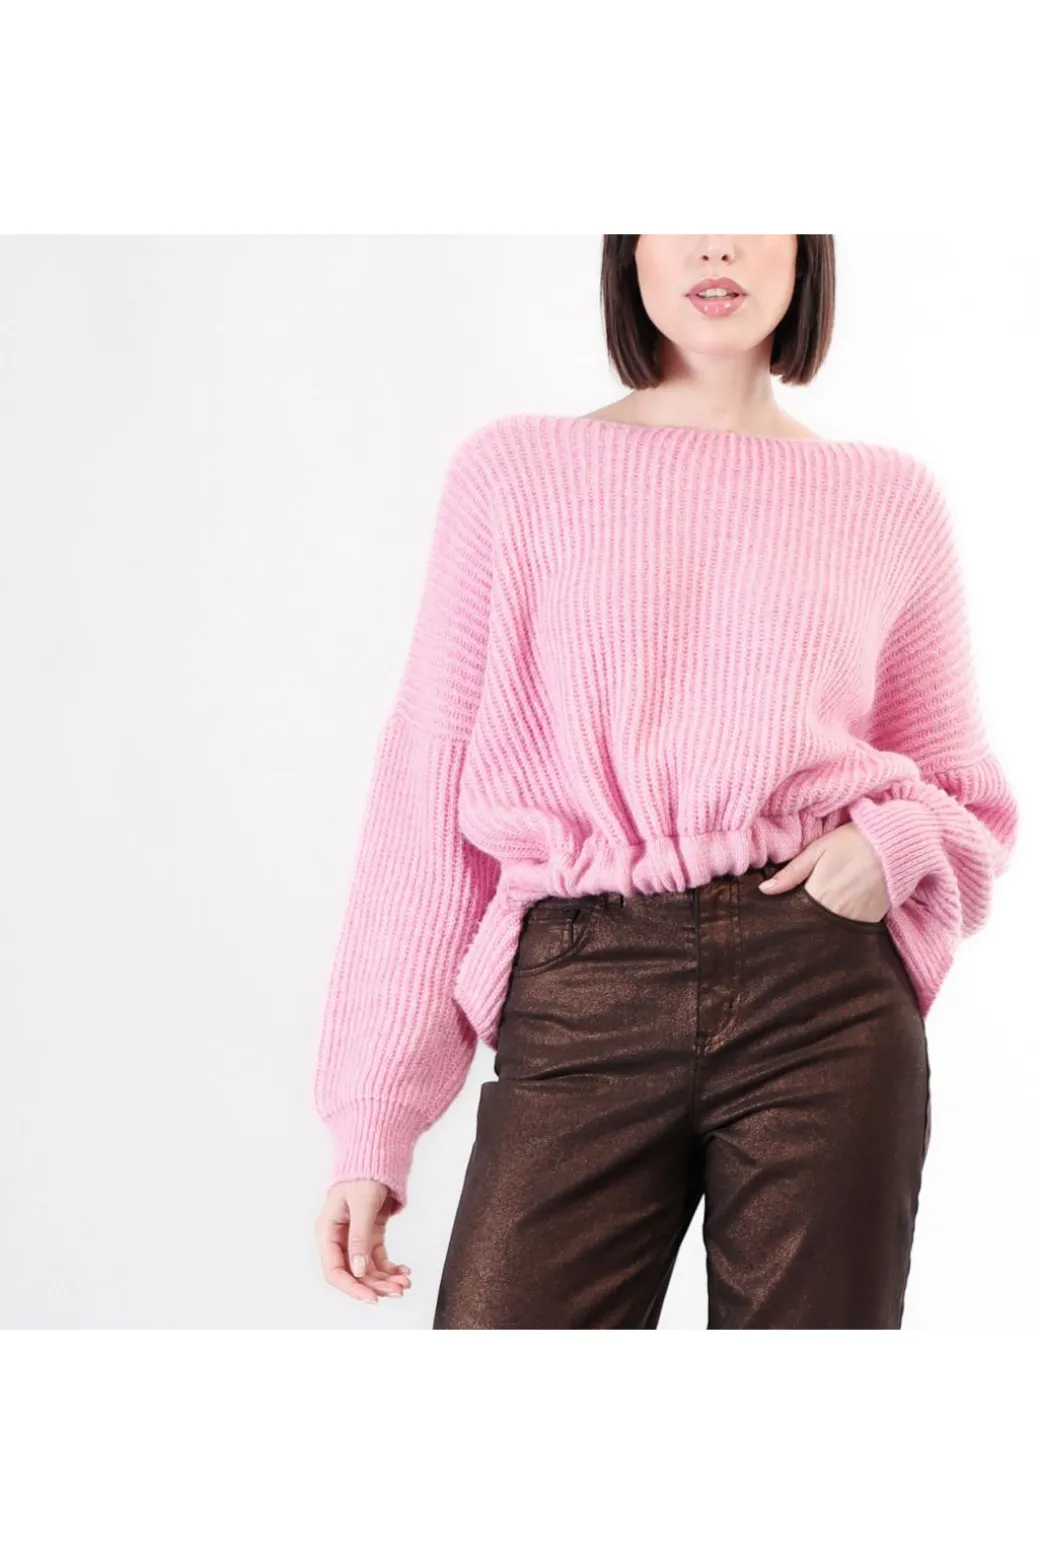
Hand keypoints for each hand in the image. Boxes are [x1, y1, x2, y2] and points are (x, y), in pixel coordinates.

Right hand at [315, 1180, 411, 1305]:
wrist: (375, 1154)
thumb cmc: (363, 1174)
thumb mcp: (361, 1204)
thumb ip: (359, 1237)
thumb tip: (359, 1270)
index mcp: (327, 1231)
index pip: (334, 1270)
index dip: (352, 1288)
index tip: (372, 1298)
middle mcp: (338, 1238)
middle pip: (353, 1273)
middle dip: (376, 1284)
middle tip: (399, 1290)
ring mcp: (354, 1237)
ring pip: (367, 1268)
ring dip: (386, 1279)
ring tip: (405, 1282)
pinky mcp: (369, 1233)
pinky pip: (377, 1258)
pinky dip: (390, 1267)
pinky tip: (403, 1271)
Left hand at [757, 823, 889, 922]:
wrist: (896, 844)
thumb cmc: (853, 841)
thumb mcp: (817, 850)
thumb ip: (791, 873)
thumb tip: (764, 890)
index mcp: (818, 894)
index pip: (794, 915)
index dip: (786, 917)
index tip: (778, 918)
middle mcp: (835, 912)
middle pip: (811, 926)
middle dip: (803, 925)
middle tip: (796, 922)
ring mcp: (855, 919)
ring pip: (831, 932)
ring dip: (822, 928)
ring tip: (817, 920)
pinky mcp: (872, 920)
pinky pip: (851, 930)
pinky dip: (842, 927)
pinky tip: (838, 918)